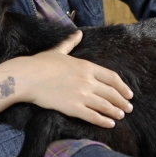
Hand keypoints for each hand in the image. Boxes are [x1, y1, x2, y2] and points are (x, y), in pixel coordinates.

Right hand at [15, 31, 133, 127]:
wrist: (27, 76)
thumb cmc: (40, 63)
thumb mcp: (58, 50)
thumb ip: (71, 42)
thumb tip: (79, 33)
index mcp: (86, 66)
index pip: (112, 77)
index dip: (123, 86)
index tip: (128, 93)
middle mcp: (87, 80)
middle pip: (112, 92)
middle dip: (122, 101)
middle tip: (128, 108)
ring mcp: (81, 94)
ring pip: (105, 105)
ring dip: (116, 111)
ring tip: (121, 115)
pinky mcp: (73, 108)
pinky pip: (93, 116)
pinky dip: (104, 121)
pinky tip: (110, 124)